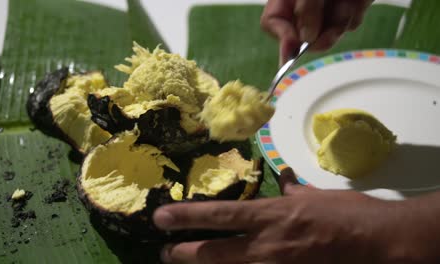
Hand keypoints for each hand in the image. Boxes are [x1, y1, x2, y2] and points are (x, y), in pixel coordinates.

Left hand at [153, 168, 407, 263]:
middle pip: (213, 252)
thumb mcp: (316, 195)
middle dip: (183, 253)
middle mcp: (266, 244)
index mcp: (272, 215)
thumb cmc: (347, 213)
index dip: (186, 216)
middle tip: (164, 252)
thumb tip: (283, 180)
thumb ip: (293, 190)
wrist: (377, 242)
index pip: (219, 215)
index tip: (161, 217)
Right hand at [260, 0, 372, 62]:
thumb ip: (307, 7)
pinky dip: (355, 12)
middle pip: (303, 36)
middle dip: (318, 36)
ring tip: (345, 1)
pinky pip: (351, 22)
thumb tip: (307, 38)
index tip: (292, 52)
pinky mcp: (350, 9)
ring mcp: (328, 9)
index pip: (273, 22)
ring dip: (340, 21)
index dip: (281, 38)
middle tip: (329, 34)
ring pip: (330, 33)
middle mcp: (305, 5)